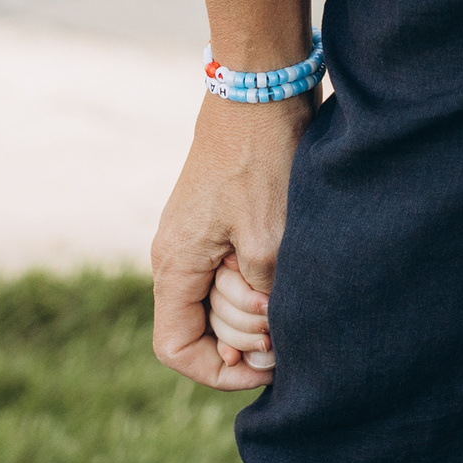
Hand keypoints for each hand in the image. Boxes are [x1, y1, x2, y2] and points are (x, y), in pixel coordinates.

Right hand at [149, 94, 311, 389]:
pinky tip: (288, 270)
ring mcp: (196, 241)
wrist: (261, 90)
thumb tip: (267, 334)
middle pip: (204, 331)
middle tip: (283, 308)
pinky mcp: (219, 227)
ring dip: (258, 306)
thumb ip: (263, 297)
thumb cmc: (262, 158)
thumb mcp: (269, 239)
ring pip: (221, 304)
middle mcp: (176, 257)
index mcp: (175, 264)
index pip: (176, 349)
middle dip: (248, 334)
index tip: (264, 365)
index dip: (218, 371)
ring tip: (286, 277)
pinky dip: (261, 283)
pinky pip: (232, 276)